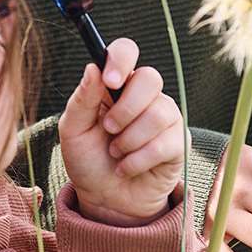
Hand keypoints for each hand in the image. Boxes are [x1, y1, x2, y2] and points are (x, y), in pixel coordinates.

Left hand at [58, 38, 185, 226]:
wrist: (105, 200)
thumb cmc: (87, 159)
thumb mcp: (73, 129)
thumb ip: (82, 99)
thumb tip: (93, 67)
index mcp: (114, 83)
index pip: (126, 51)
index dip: (121, 60)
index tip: (110, 80)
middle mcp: (143, 94)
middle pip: (150, 78)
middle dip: (126, 109)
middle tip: (108, 129)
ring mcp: (164, 116)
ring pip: (159, 112)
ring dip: (130, 139)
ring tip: (116, 152)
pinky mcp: (178, 142)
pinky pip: (167, 142)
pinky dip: (139, 159)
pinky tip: (127, 166)